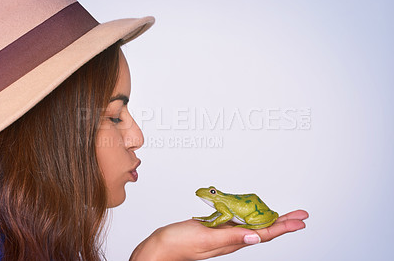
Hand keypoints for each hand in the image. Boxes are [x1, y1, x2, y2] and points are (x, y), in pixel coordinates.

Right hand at [129, 210, 308, 260]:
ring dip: (269, 219)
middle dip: (283, 222)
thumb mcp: (206, 239)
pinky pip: (237, 221)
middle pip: (262, 230)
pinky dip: (249, 215)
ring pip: (252, 226)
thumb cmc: (178, 244)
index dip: (283, 226)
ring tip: (283, 215)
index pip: (264, 233)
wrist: (160, 246)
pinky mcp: (215, 228)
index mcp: (231, 241)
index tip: (300, 220)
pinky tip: (251, 213)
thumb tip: (256, 238)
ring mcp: (223, 234)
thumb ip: (230, 238)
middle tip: (299, 215)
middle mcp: (230, 238)